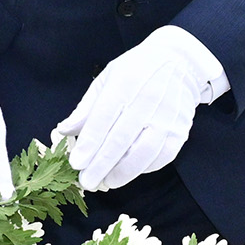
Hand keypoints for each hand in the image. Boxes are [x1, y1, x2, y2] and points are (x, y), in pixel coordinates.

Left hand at [53, 25, 225, 191]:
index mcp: (124, 83)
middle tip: (87, 182)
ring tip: (106, 181)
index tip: (76, 163)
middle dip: (101, 165)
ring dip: (123, 172)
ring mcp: (167, 117)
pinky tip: (129, 171)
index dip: (89, 143)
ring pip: (143, 153)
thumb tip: (64, 130)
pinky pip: (162, 157)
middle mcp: (147, 100)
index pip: (103, 118)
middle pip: (121, 140)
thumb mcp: (107, 79)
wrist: (179, 62)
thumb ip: (86, 108)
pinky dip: (144, 168)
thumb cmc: (135, 71)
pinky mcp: (180, 130)